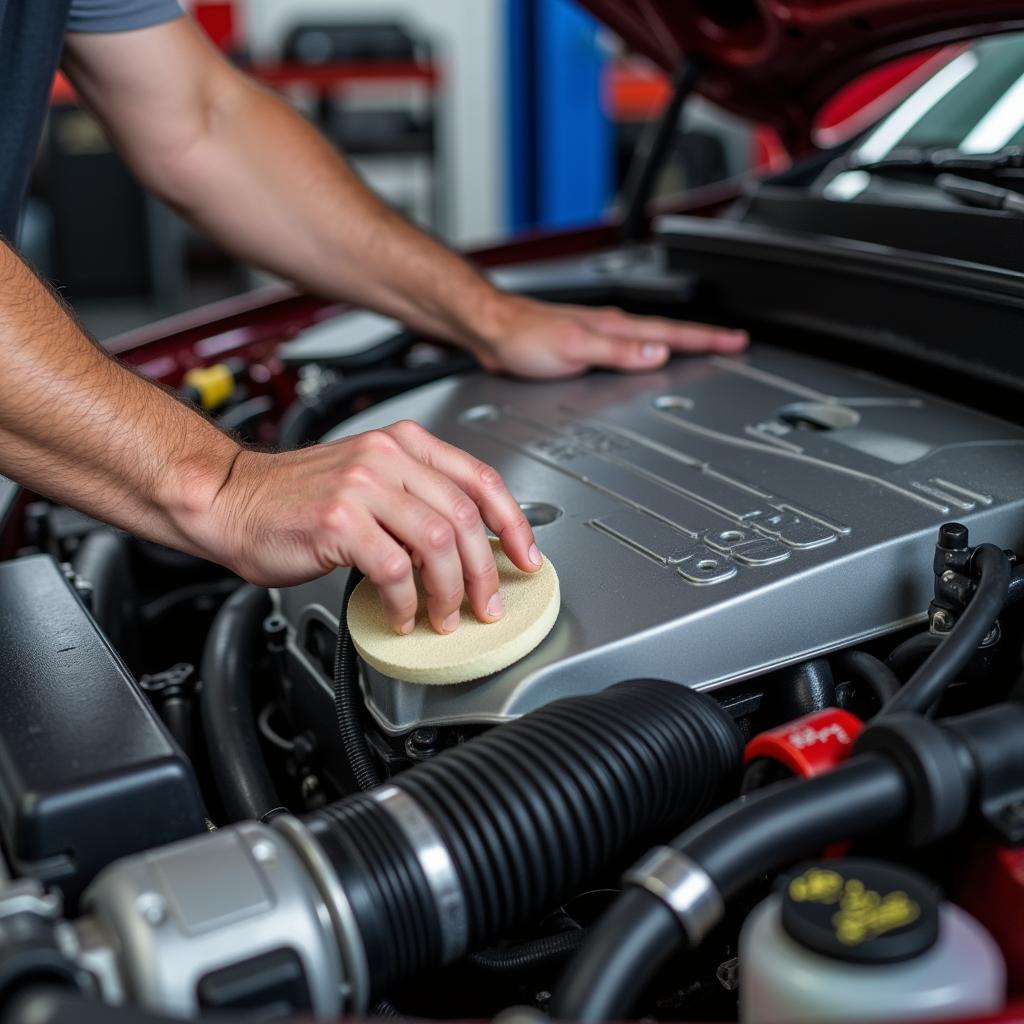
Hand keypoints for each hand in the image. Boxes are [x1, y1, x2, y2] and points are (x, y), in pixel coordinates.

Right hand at [209, 420, 540, 634]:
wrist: (231, 501)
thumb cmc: (296, 499)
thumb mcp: (369, 480)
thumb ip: (417, 499)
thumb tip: (467, 545)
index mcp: (403, 443)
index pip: (481, 478)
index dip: (513, 523)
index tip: (525, 557)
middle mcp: (387, 457)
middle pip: (466, 517)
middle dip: (486, 571)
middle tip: (487, 603)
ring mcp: (363, 486)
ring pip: (439, 544)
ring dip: (449, 592)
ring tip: (444, 616)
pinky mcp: (339, 521)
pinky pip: (395, 570)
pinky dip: (406, 602)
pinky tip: (400, 615)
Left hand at [472, 295, 747, 377]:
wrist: (490, 329)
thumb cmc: (523, 337)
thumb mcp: (575, 347)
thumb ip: (618, 352)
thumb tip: (658, 354)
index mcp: (615, 326)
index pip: (672, 332)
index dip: (706, 339)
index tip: (736, 342)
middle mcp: (610, 326)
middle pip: (669, 332)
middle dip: (703, 338)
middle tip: (733, 343)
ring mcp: (598, 334)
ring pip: (650, 337)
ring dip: (678, 342)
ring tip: (703, 348)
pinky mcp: (583, 345)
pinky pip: (628, 347)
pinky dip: (648, 350)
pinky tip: (647, 356)